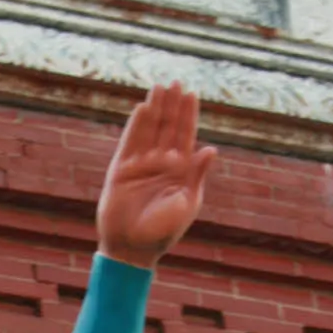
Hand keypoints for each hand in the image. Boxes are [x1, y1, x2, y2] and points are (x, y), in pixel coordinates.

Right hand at [97, 83, 215, 270]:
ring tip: (160, 87)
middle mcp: (161, 164)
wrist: (133, 250)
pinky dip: (136, 126)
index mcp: (180, 171)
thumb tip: (211, 149)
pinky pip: (130, 142)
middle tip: (176, 82)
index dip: (188, 115)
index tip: (191, 94)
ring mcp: (141, 165)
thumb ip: (197, 175)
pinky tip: (143, 109)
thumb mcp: (187, 202)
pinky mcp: (122, 170)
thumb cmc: (164, 232)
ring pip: (149, 130)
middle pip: (168, 128)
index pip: (185, 136)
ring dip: (155, 109)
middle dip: (172, 106)